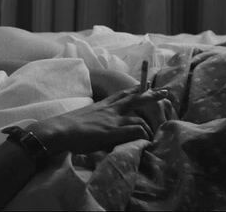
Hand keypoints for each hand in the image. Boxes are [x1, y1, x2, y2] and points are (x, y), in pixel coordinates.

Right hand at [26, 89, 176, 153]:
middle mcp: (110, 110)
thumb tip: (101, 127)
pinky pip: (136, 130)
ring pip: (140, 118)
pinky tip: (145, 140)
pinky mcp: (113, 131)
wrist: (59, 130)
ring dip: (148, 127)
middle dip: (152, 95)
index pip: (123, 94)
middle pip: (136, 98)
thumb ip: (96, 120)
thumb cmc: (67, 127)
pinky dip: (143, 135)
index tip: (146, 85)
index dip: (136, 89)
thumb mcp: (85, 118)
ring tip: (155, 134)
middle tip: (166, 93)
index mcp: (103, 105)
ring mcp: (113, 120)